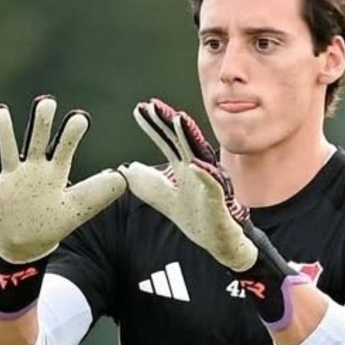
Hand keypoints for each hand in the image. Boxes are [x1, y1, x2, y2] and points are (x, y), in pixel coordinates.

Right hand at [0, 96, 126, 263]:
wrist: (28, 242)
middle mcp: (33, 167)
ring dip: (3, 132)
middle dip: (41, 122)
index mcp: (55, 169)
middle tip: (47, 102)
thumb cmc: (53, 219)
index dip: (72, 133)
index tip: (80, 118)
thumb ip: (97, 193)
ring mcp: (12, 177)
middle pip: (37, 139)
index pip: (65, 146)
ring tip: (0, 112)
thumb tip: (123, 178)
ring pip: (7, 150)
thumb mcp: (78, 208)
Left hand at [117, 99, 258, 270]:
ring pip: (198, 154)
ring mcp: (207, 182)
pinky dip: (203, 174)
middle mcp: (196, 169)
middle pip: (181, 141)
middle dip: (168, 122)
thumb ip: (146, 183)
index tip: (140, 109)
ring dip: (188, 137)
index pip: (167, 141)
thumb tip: (126, 168)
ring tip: (178, 119)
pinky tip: (194, 164)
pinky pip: (211, 185)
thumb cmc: (195, 216)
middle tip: (153, 105)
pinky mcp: (217, 200)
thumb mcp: (163, 198)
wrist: (219, 239)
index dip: (154, 125)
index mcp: (183, 168)